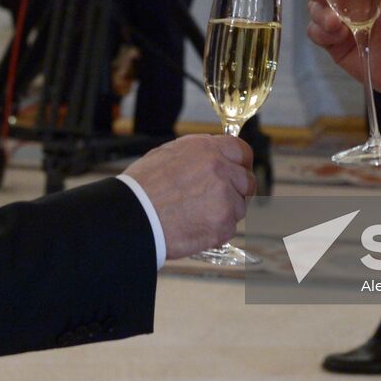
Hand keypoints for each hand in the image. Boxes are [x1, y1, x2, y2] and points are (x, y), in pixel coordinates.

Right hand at [123, 134, 255, 258]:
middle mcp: (220, 170)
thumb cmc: (142, 187)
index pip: (242, 151)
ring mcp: (224, 198)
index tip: (238, 172)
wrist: (132, 217)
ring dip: (225, 213)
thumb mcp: (168, 153)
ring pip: (239, 207)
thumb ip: (197, 154)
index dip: (241, 163)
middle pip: (247, 181)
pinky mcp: (223, 225)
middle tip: (219, 200)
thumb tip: (213, 156)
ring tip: (197, 215)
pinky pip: (230, 229)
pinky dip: (216, 231)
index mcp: (206, 149)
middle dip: (236, 191)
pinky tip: (195, 227)